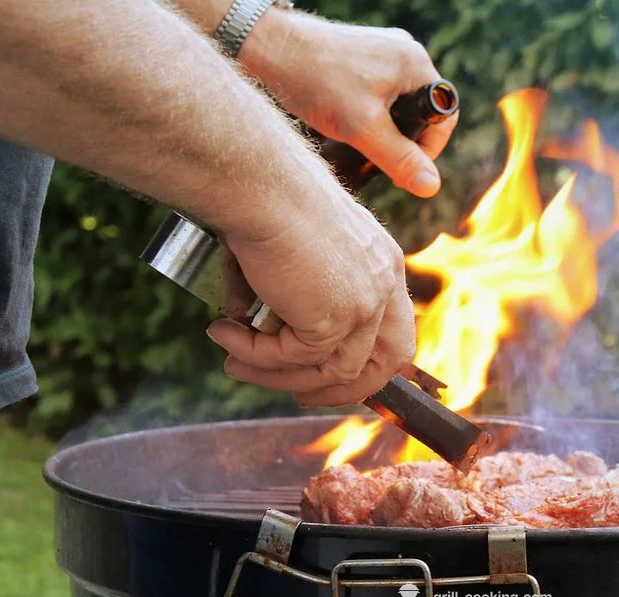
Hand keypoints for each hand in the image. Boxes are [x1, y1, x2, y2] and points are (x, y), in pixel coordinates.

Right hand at [204, 182, 416, 406]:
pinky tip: (224, 335)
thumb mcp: (299, 243)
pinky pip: (293, 359)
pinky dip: (255, 355)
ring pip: (331, 370)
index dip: (368, 360)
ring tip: (233, 361)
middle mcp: (384, 283)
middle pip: (384, 362)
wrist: (260, 180)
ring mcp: (364, 304)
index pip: (394, 329)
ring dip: (278, 375)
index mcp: (383, 262)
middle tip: (296, 394)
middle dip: (341, 389)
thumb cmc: (269, 195)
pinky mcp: (334, 319)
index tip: (328, 374)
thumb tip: (262, 329)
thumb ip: (299, 286)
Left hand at [241, 11, 457, 197]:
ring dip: (383, 129)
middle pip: (420, 111)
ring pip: (397, 104)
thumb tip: (431, 187)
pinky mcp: (361, 57)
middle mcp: (404, 53)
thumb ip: (400, 158)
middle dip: (402, 140)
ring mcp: (382, 52)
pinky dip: (367, 113)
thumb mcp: (362, 128)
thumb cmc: (315, 80)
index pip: (443, 116)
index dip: (427, 150)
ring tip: (357, 141)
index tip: (403, 170)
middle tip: (376, 160)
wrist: (267, 48)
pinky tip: (344, 123)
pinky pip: (379, 93)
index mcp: (415, 63)